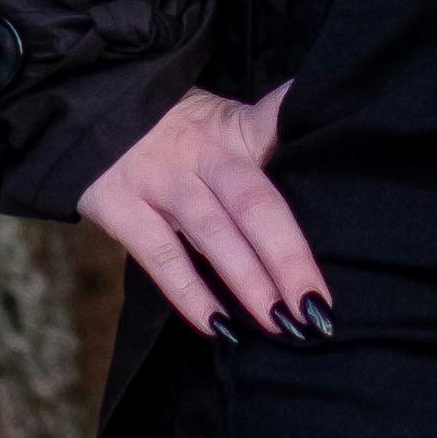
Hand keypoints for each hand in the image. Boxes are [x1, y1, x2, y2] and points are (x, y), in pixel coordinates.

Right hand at [78, 80, 331, 344]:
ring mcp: (160, 182)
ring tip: (282, 323)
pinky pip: (162, 258)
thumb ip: (265, 136)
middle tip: (318, 308)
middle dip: (290, 258)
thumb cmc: (171, 127)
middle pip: (255, 205)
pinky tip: (219, 326)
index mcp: (232, 130)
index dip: (306, 140)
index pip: (276, 123)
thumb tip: (320, 147)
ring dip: (250, 283)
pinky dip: (190, 294)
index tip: (350, 165)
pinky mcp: (121, 209)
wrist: (86, 110)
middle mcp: (201, 154)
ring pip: (214, 235)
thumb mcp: (219, 118)